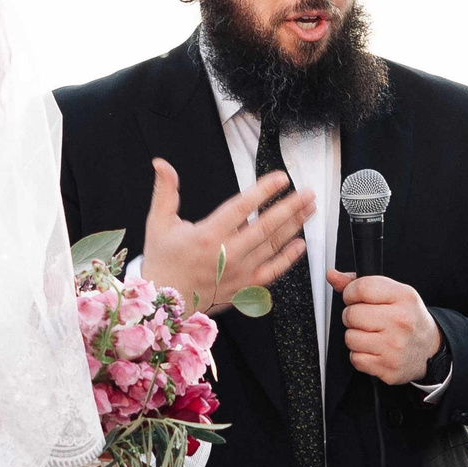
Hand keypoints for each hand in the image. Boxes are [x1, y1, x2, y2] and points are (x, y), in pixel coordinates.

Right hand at [142, 158, 313, 313]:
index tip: (281, 179)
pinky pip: (272, 271)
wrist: (164, 302)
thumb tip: (161, 164)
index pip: (242, 207)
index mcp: (207, 235)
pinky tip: (300, 244)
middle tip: (307, 193)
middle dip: (290, 207)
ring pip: (273, 245)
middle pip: (266, 226)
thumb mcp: (158, 223)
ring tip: (308, 210)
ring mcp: (239, 272)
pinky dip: (288, 258)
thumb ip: (165, 191)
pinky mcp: (244, 287)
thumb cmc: (163, 262)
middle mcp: (227, 254)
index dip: (264, 190)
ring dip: (294, 226)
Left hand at [327, 270, 442, 385]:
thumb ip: (361, 284)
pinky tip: (375, 350)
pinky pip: (356, 359)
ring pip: (350, 338)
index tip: (355, 299)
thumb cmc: (408, 319)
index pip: (361, 288)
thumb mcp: (394, 294)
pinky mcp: (388, 367)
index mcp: (404, 297)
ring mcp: (395, 346)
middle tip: (367, 320)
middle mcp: (401, 321)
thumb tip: (332, 276)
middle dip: (353, 317)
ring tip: (372, 336)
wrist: (430, 350)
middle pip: (351, 314)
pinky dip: (361, 356)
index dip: (351, 293)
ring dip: (356, 337)